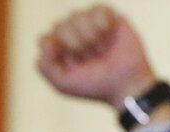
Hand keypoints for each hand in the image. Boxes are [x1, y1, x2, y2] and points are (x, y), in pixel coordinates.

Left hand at [37, 5, 155, 108]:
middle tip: (90, 58)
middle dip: (75, 44)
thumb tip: (47, 43)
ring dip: (89, 36)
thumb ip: (45, 67)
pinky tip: (108, 35)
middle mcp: (70, 35)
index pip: (44, 39)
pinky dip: (102, 24)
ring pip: (76, 15)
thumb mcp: (63, 84)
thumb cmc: (94, 85)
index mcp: (56, 51)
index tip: (72, 62)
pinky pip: (97, 8)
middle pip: (59, 25)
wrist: (125, 82)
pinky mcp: (107, 16)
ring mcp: (88, 24)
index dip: (57, 49)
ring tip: (100, 48)